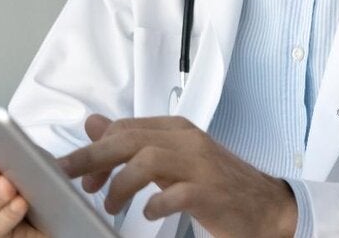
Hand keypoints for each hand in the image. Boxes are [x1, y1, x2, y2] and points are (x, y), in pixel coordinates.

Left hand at [59, 114, 297, 237]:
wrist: (267, 206)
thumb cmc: (217, 184)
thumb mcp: (173, 159)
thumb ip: (134, 142)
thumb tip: (94, 124)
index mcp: (177, 130)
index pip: (125, 128)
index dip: (96, 150)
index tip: (80, 174)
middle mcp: (188, 141)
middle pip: (130, 140)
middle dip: (94, 158)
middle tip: (71, 179)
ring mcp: (201, 166)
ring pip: (148, 160)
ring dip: (121, 184)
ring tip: (111, 204)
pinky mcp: (211, 192)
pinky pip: (175, 193)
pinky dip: (155, 203)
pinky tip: (147, 213)